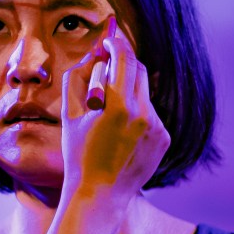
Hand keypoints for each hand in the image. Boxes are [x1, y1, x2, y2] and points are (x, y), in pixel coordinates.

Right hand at [59, 18, 169, 204]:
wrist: (100, 194)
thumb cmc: (78, 154)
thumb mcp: (70, 114)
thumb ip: (79, 76)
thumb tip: (94, 53)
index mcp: (119, 105)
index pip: (124, 58)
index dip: (116, 43)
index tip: (109, 39)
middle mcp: (144, 114)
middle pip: (139, 70)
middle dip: (123, 64)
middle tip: (107, 66)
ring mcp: (157, 127)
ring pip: (144, 94)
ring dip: (129, 92)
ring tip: (109, 115)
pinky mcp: (164, 139)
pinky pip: (151, 114)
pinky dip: (137, 114)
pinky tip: (121, 134)